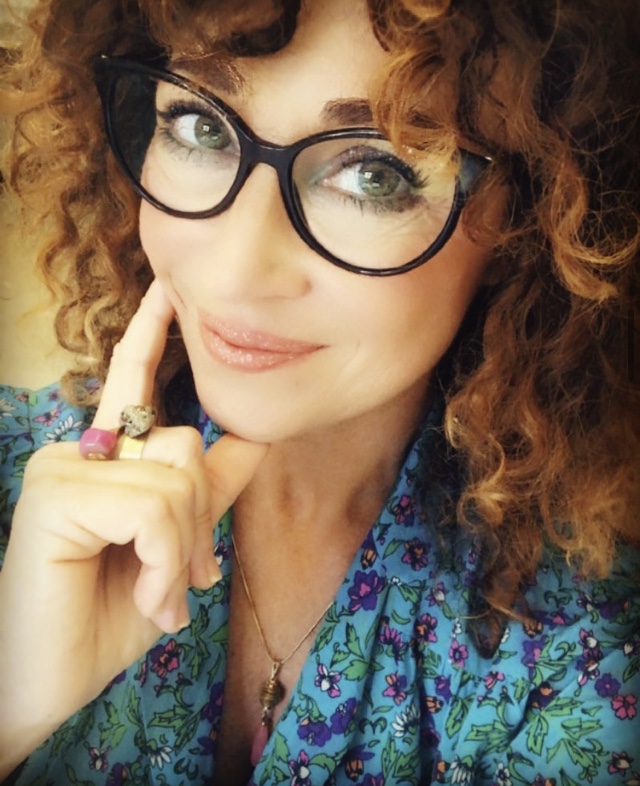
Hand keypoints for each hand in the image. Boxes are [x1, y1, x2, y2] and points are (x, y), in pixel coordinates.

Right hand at [0, 280, 267, 774]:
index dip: (151, 332)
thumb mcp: (175, 548)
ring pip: (176, 480)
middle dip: (200, 525)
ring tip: (158, 599)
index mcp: (107, 459)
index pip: (134, 382)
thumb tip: (256, 436)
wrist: (50, 683)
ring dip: (181, 555)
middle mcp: (81, 451)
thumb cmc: (110, 618)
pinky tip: (146, 601)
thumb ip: (208, 491)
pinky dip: (165, 563)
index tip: (168, 288)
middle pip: (187, 447)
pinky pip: (152, 508)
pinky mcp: (53, 494)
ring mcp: (62, 467)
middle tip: (183, 581)